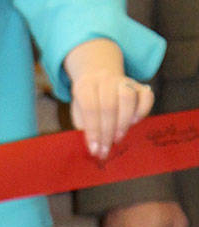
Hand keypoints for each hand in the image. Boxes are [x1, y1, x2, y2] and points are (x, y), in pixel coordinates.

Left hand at [64, 39, 152, 158]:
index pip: (89, 108)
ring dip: (124, 121)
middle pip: (108, 106)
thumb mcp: (79, 111)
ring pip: (127, 98)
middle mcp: (105, 80)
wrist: (98, 76)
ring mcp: (124, 81)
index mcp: (86, 86)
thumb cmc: (89, 101)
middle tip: (107, 148)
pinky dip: (143, 110)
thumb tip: (93, 149)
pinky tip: (134, 122)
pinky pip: (147, 96)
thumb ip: (84, 127)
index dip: (93, 131)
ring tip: (119, 137)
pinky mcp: (140, 86)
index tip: (95, 150)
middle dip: (108, 131)